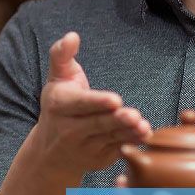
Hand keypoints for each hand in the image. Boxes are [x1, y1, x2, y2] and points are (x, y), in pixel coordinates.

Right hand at [32, 31, 150, 181]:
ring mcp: (84, 147)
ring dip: (128, 133)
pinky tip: (144, 135)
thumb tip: (72, 36)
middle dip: (116, 120)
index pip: (80, 104)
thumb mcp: (57, 78)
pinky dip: (131, 144)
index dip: (97, 102)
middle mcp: (69, 129)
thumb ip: (62, 55)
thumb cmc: (58, 105)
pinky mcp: (99, 158)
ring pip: (109, 138)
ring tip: (142, 126)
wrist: (51, 150)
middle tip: (133, 115)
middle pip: (97, 123)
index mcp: (59, 106)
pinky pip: (117, 150)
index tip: (115, 100)